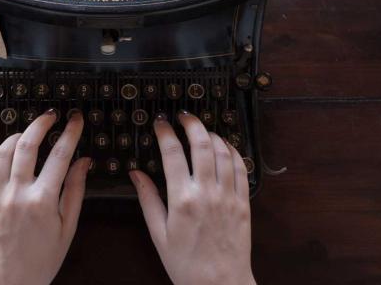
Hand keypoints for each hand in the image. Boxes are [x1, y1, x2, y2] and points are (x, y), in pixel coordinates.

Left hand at [0, 110, 89, 284]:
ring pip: (3, 151)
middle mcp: (17, 194)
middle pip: (27, 144)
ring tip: (30, 132)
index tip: (75, 120)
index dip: (70, 133)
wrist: (9, 283)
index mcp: (42, 201)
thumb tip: (83, 161)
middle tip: (50, 115)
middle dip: (41, 123)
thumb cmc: (43, 259)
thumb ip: (75, 191)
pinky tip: (9, 154)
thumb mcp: (67, 227)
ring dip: (17, 135)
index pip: (60, 155)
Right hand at [130, 112, 254, 284]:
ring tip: (202, 130)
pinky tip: (225, 147)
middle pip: (202, 144)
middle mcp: (207, 193)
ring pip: (224, 152)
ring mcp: (228, 196)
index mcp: (182, 200)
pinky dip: (234, 152)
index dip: (165, 133)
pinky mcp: (244, 203)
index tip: (160, 123)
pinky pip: (241, 169)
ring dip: (213, 135)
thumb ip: (148, 200)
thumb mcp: (158, 234)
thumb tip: (136, 173)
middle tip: (184, 116)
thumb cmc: (185, 264)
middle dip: (192, 124)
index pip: (172, 154)